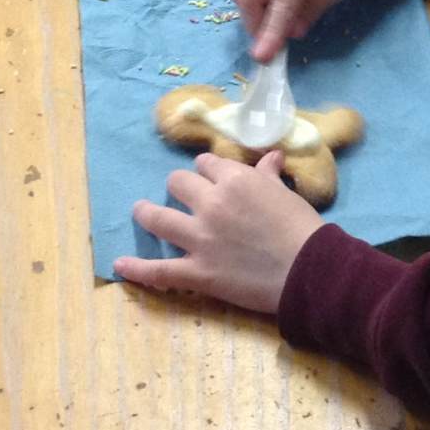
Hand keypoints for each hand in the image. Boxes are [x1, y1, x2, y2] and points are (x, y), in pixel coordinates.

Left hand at [117, 151, 322, 313]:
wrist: (310, 271)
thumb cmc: (303, 229)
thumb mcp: (286, 195)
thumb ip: (269, 176)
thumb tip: (270, 157)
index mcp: (235, 180)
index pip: (207, 164)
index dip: (208, 171)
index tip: (210, 178)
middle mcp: (211, 203)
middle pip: (179, 182)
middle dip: (180, 186)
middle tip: (184, 197)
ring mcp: (200, 238)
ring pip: (158, 217)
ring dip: (146, 212)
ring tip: (141, 211)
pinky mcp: (197, 272)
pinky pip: (159, 270)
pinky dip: (137, 269)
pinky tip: (119, 265)